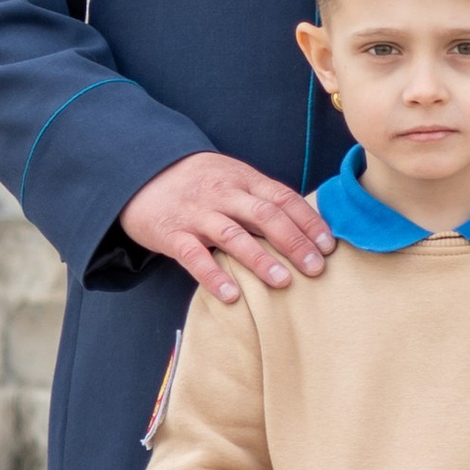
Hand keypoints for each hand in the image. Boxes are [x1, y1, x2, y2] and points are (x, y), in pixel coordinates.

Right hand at [122, 152, 333, 304]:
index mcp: (243, 179)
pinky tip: (232, 295)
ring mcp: (196, 213)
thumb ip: (263, 198)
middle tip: (316, 268)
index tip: (328, 245)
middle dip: (294, 242)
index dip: (308, 221)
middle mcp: (222, 194)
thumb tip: (308, 225)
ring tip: (283, 281)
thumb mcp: (233, 179)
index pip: (283, 198)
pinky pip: (193, 256)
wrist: (141, 174)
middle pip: (264, 215)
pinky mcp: (171, 234)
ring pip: (232, 235)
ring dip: (260, 259)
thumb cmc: (198, 182)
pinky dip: (213, 276)